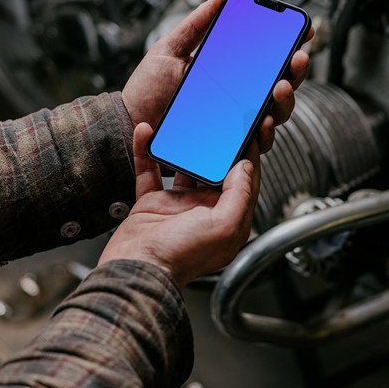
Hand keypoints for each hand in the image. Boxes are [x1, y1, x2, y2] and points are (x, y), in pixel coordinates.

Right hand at [97, 122, 259, 287]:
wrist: (138, 269)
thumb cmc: (181, 257)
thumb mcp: (224, 227)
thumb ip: (239, 195)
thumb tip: (245, 167)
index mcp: (228, 218)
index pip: (245, 180)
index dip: (249, 154)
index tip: (250, 129)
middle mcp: (205, 210)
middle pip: (215, 168)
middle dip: (217, 143)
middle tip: (219, 117)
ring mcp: (178, 204)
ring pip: (183, 165)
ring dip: (182, 143)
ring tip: (183, 120)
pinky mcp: (152, 202)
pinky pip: (150, 171)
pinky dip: (147, 150)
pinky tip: (146, 133)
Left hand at [121, 0, 312, 153]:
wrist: (129, 123)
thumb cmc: (147, 89)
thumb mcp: (168, 49)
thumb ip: (194, 25)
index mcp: (230, 73)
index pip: (268, 59)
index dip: (290, 45)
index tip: (303, 30)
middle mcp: (238, 98)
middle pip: (281, 85)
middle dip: (296, 70)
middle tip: (297, 58)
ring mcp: (235, 123)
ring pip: (275, 114)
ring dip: (286, 100)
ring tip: (280, 87)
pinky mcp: (227, 146)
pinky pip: (255, 143)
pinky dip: (265, 133)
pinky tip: (264, 121)